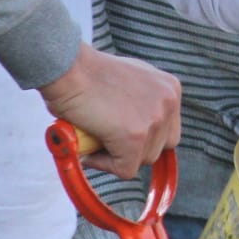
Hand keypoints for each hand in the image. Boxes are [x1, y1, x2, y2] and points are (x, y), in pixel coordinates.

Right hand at [39, 44, 180, 177]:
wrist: (68, 68)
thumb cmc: (87, 72)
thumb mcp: (129, 78)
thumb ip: (141, 100)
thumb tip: (137, 124)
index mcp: (170, 88)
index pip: (168, 129)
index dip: (145, 138)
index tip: (123, 137)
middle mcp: (168, 103)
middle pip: (160, 146)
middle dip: (134, 148)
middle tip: (107, 139)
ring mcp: (154, 120)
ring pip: (142, 160)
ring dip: (118, 156)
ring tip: (95, 139)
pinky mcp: (135, 138)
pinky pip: (125, 169)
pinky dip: (105, 165)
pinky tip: (90, 150)